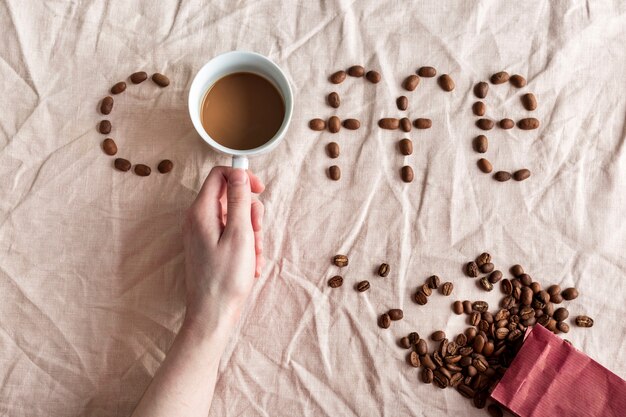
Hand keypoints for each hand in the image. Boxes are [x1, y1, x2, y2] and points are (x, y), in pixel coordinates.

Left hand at [182, 167, 264, 327]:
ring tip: (254, 256)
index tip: (260, 189)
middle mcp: (198, 219)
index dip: (242, 176)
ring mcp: (203, 234)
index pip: (220, 175)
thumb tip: (239, 171)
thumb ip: (239, 200)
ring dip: (252, 233)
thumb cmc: (226, 278)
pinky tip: (250, 265)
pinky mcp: (209, 247)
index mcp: (201, 212)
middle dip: (251, 213)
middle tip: (257, 233)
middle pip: (230, 197)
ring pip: (235, 217)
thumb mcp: (240, 234)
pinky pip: (232, 234)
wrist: (213, 314)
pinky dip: (246, 245)